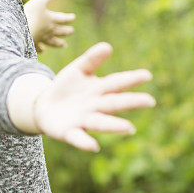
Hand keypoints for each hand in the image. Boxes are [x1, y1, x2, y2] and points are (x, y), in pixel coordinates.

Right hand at [23, 0, 75, 53]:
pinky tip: (43, 50)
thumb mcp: (39, 1)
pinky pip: (38, 47)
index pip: (63, 19)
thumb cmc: (30, 14)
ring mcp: (41, 38)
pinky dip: (41, 49)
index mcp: (51, 19)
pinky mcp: (32, 43)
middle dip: (66, 31)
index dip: (69, 18)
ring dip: (58, 43)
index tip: (73, 17)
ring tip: (64, 45)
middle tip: (71, 31)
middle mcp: (48, 30)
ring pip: (53, 42)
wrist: (19, 29)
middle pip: (60, 31)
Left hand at [32, 42, 155, 151]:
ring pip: (100, 123)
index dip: (131, 79)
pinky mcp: (69, 132)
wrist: (44, 106)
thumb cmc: (67, 87)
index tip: (147, 74)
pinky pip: (78, 137)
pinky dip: (85, 142)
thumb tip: (107, 46)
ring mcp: (83, 120)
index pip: (116, 83)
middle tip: (149, 100)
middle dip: (131, 102)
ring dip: (114, 126)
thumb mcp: (78, 70)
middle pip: (114, 103)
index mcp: (99, 90)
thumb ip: (91, 60)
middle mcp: (95, 106)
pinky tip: (93, 146)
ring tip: (129, 128)